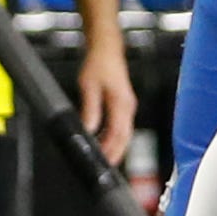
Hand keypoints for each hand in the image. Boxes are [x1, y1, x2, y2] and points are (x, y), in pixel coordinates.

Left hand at [78, 40, 136, 164]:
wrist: (107, 48)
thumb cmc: (99, 63)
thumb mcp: (88, 86)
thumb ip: (90, 110)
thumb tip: (88, 130)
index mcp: (122, 103)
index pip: (118, 134)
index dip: (111, 150)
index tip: (103, 163)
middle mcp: (128, 106)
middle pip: (125, 137)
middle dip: (115, 153)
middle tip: (104, 167)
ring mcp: (127, 106)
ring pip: (124, 133)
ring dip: (114, 146)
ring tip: (102, 158)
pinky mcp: (123, 104)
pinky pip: (121, 126)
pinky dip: (114, 137)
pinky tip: (102, 141)